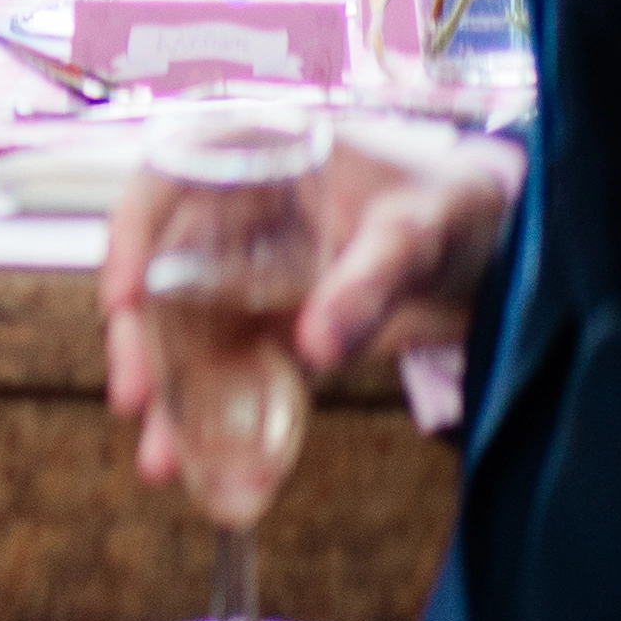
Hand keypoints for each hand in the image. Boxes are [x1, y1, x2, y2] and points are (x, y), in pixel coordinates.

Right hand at [101, 114, 518, 487]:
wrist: (498, 246)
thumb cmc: (453, 206)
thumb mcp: (417, 231)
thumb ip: (367, 282)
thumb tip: (312, 347)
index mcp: (252, 156)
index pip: (161, 184)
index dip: (128, 239)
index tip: (121, 300)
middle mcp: (233, 213)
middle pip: (159, 270)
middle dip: (141, 341)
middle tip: (135, 399)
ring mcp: (249, 272)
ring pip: (188, 330)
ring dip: (173, 395)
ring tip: (163, 460)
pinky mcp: (276, 324)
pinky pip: (238, 368)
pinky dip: (225, 414)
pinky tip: (216, 464)